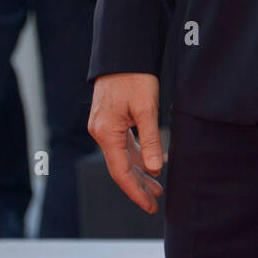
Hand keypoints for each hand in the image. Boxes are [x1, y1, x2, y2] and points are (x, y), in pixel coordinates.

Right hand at [88, 73, 164, 213]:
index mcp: (106, 133)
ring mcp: (103, 125)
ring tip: (157, 184)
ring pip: (122, 156)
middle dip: (138, 185)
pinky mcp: (109, 118)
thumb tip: (154, 169)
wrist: (122, 52)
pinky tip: (151, 159)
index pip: (121, 172)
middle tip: (156, 200)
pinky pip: (122, 143)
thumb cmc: (134, 77)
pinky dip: (136, 153)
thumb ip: (150, 140)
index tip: (149, 205)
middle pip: (120, 167)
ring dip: (139, 170)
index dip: (135, 191)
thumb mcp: (146, 109)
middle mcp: (100, 132)